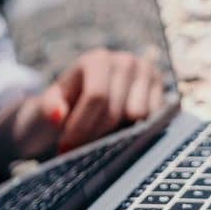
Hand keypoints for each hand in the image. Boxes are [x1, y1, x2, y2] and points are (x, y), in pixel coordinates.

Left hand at [33, 48, 164, 154]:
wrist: (85, 98)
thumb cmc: (66, 102)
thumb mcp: (50, 102)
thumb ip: (50, 106)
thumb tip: (58, 116)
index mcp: (97, 59)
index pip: (97, 96)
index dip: (81, 126)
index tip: (66, 147)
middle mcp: (125, 61)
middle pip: (115, 110)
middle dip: (94, 135)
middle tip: (78, 150)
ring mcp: (146, 71)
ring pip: (137, 115)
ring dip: (116, 131)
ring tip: (99, 133)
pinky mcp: (160, 86)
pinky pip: (154, 116)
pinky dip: (137, 126)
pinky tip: (120, 127)